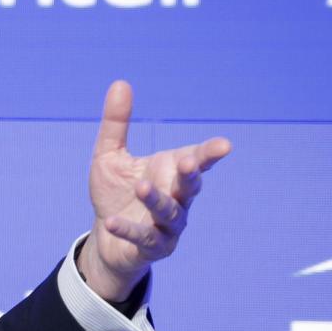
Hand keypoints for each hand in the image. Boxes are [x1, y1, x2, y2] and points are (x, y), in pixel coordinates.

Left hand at [79, 80, 231, 301]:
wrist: (107, 238)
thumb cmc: (116, 193)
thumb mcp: (109, 155)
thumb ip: (116, 123)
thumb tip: (120, 83)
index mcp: (171, 171)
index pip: (196, 159)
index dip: (210, 153)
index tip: (224, 145)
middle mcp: (177, 197)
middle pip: (191, 186)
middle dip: (192, 174)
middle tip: (189, 162)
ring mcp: (168, 225)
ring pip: (171, 212)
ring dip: (158, 200)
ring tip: (142, 187)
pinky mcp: (153, 247)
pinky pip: (143, 238)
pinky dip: (129, 229)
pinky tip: (112, 222)